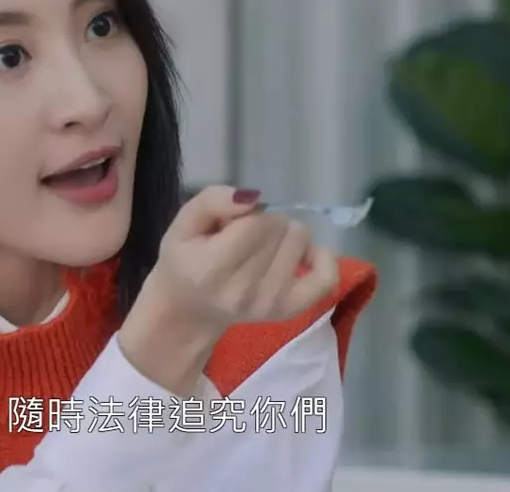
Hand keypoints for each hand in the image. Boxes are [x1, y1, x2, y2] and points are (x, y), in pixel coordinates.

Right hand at [146, 185, 339, 327]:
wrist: (189, 311)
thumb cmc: (184, 263)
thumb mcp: (183, 224)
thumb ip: (212, 201)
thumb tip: (253, 198)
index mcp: (213, 268)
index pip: (256, 222)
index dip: (248, 213)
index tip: (233, 223)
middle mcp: (245, 289)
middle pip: (281, 229)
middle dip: (266, 223)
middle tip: (246, 237)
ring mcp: (271, 302)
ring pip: (301, 241)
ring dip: (286, 236)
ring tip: (263, 247)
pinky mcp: (289, 310)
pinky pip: (325, 278)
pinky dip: (321, 258)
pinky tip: (304, 254)